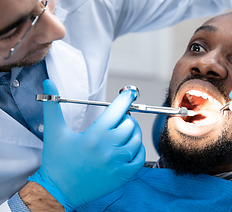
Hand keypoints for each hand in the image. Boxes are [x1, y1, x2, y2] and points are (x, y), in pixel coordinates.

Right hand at [29, 79, 144, 210]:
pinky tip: (130, 147)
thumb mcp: (54, 131)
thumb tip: (49, 83)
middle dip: (126, 118)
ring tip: (123, 133)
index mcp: (94, 135)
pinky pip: (140, 159)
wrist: (57, 191)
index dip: (125, 99)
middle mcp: (108, 148)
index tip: (129, 94)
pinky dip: (138, 150)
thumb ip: (53, 106)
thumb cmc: (56, 161)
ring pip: (137, 140)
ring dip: (133, 133)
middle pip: (130, 124)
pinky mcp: (122, 176)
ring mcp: (117, 163)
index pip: (117, 110)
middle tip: (118, 120)